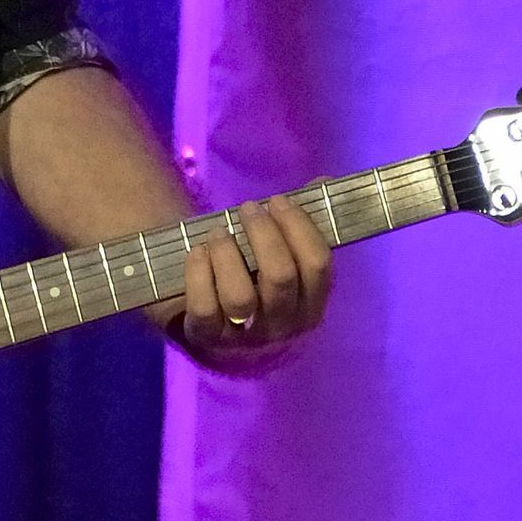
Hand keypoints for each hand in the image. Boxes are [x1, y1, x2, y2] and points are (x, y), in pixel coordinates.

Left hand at [176, 199, 331, 370]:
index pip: (318, 265)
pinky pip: (203, 308)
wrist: (218, 331)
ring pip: (240, 296)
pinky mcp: (206, 337)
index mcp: (311, 306)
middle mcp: (282, 326)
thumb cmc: (257, 283)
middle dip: (263, 234)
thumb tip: (324, 183)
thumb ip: (304, 224)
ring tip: (219, 231)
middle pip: (281, 277)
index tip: (278, 200)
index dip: (300, 227)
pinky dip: (199, 274)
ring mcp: (244, 337)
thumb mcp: (286, 261)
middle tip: (247, 208)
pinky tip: (197, 251)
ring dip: (228, 255)